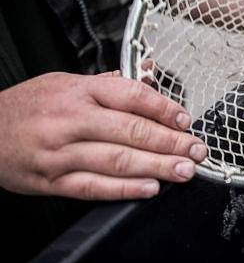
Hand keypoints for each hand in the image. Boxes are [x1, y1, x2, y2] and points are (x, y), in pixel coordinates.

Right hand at [0, 72, 206, 199]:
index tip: (186, 120)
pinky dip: (125, 189)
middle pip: (131, 130)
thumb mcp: (64, 82)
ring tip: (183, 171)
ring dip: (157, 167)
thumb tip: (150, 73)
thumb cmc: (27, 106)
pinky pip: (93, 186)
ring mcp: (59, 152)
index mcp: (78, 90)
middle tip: (196, 150)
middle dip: (171, 142)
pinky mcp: (50, 180)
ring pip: (117, 160)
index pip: (131, 95)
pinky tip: (150, 187)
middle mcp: (70, 119)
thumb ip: (108, 82)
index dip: (164, 109)